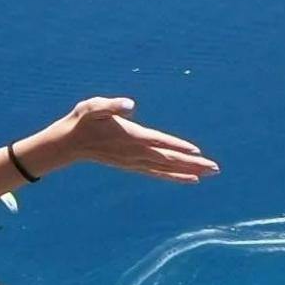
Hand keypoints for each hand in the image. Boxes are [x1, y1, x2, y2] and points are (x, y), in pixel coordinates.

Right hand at [30, 98, 215, 183]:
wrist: (68, 143)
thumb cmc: (82, 120)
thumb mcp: (93, 106)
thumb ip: (111, 105)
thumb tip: (130, 105)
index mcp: (130, 136)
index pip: (159, 142)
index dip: (177, 146)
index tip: (197, 151)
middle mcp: (135, 153)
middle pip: (169, 159)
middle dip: (193, 164)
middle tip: (216, 168)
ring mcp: (135, 162)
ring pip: (166, 169)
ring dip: (189, 172)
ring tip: (209, 174)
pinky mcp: (133, 166)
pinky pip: (158, 173)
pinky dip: (175, 177)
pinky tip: (189, 180)